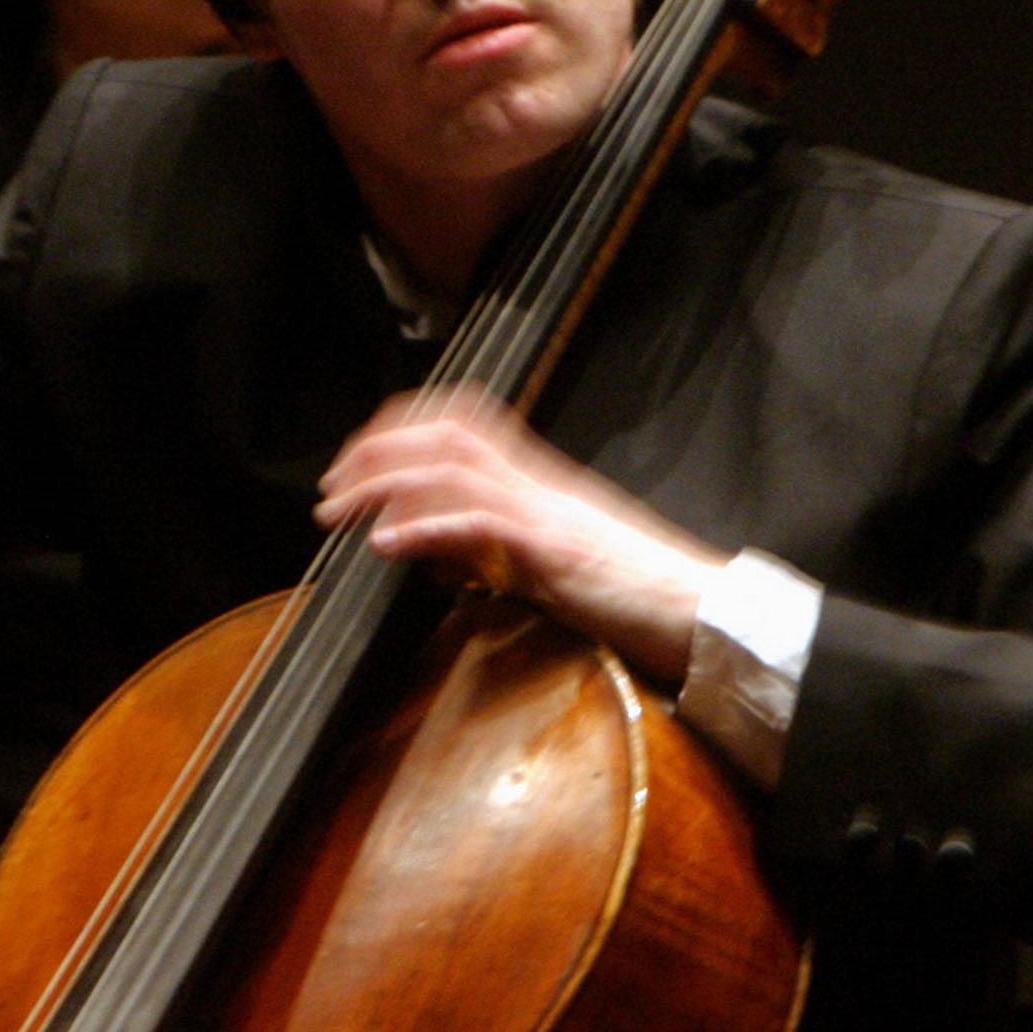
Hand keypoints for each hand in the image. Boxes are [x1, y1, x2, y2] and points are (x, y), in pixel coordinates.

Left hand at [315, 387, 724, 682]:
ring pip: (452, 467)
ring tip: (339, 511)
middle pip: (446, 434)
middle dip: (376, 451)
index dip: (402, 426)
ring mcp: (546, 511)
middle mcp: (539, 482)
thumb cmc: (638, 594)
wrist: (703, 610)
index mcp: (540, 480)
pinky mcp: (554, 550)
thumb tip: (441, 556)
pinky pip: (480, 524)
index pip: (465, 421)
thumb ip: (499, 551)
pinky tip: (386, 546)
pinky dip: (425, 529)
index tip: (357, 455)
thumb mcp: (555, 565)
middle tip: (330, 487)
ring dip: (383, 484)